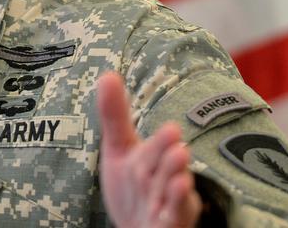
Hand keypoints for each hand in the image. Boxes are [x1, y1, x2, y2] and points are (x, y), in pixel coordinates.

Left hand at [97, 71, 201, 227]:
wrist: (141, 227)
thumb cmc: (133, 187)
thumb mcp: (118, 150)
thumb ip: (115, 116)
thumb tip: (107, 74)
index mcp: (152, 156)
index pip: (153, 146)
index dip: (161, 141)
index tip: (172, 129)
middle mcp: (165, 175)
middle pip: (162, 163)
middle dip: (166, 151)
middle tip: (173, 135)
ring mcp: (170, 199)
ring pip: (173, 188)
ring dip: (175, 175)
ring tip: (179, 157)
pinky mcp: (173, 221)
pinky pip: (177, 213)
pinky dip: (178, 203)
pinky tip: (180, 190)